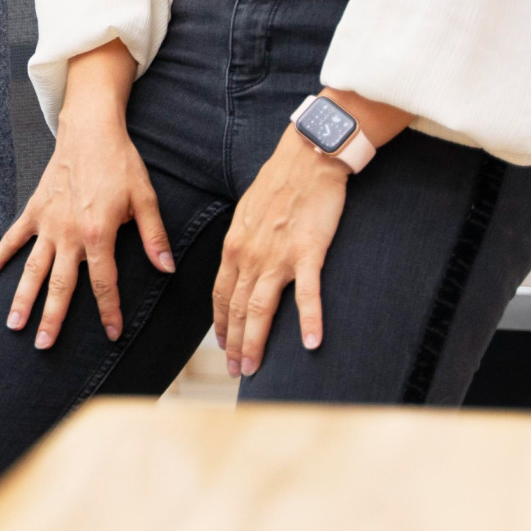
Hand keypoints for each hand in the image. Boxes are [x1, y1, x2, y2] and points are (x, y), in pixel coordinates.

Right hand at [0, 44, 172, 347]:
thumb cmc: (120, 163)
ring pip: (33, 268)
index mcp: (99, 233)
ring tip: (13, 324)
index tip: (111, 334)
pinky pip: (13, 238)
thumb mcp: (145, 198)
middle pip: (60, 284)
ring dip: (22, 297)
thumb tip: (167, 269)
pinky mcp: (34, 210)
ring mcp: (48, 223)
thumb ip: (154, 237)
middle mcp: (69, 233)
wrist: (89, 130)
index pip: (104, 283)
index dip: (109, 311)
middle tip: (44, 345)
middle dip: (53, 318)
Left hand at [214, 125, 349, 376]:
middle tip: (236, 371)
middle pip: (237, 308)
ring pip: (261, 308)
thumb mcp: (248, 215)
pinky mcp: (308, 253)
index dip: (221, 325)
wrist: (306, 159)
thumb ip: (243, 244)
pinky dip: (308, 320)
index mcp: (234, 247)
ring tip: (254, 368)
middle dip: (234, 343)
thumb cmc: (279, 185)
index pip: (221, 295)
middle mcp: (249, 255)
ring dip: (256, 341)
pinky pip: (307, 293)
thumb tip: (240, 267)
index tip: (222, 348)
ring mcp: (278, 256)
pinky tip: (310, 343)